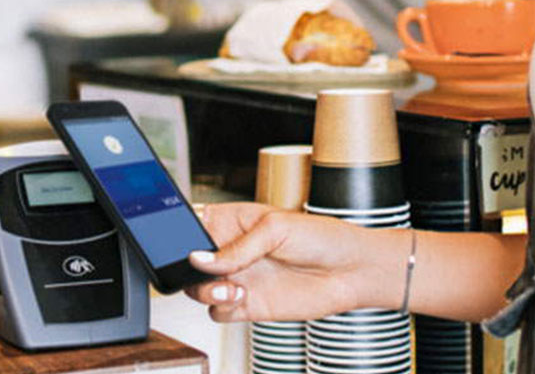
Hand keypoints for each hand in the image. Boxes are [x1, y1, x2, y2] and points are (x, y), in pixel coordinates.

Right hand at [182, 203, 404, 322]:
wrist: (353, 271)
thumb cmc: (323, 238)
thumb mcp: (276, 228)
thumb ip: (236, 246)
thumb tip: (200, 259)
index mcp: (234, 222)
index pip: (192, 225)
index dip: (181, 234)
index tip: (181, 241)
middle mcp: (232, 252)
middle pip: (187, 262)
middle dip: (187, 267)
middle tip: (205, 268)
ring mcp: (239, 279)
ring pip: (197, 289)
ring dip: (205, 289)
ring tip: (230, 285)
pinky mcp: (249, 305)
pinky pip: (218, 312)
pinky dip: (221, 307)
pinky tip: (241, 297)